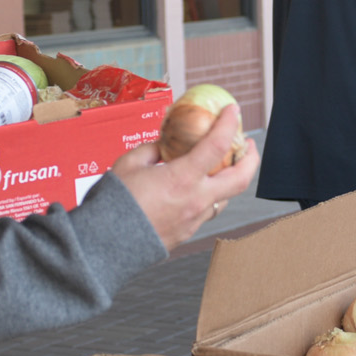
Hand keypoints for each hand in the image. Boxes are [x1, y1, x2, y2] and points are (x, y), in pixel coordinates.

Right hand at [111, 104, 259, 250]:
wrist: (105, 243)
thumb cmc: (114, 202)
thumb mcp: (129, 164)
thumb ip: (152, 150)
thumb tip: (164, 144)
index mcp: (182, 178)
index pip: (218, 144)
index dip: (228, 123)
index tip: (231, 111)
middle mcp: (196, 200)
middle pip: (241, 178)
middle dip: (251, 158)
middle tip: (246, 145)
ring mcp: (194, 220)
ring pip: (225, 199)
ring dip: (228, 180)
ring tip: (221, 168)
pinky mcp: (187, 233)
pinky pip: (205, 212)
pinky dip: (207, 197)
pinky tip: (195, 190)